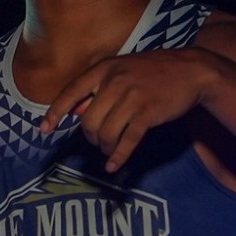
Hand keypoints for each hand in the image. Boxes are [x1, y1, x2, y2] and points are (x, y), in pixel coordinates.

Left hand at [39, 48, 223, 171]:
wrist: (191, 70)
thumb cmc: (152, 73)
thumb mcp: (121, 70)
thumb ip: (97, 89)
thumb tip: (73, 113)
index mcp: (103, 69)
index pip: (70, 93)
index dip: (55, 113)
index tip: (44, 130)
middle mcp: (114, 82)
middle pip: (88, 122)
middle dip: (91, 138)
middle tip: (99, 142)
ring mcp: (131, 97)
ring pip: (106, 134)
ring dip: (106, 148)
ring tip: (110, 150)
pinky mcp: (148, 113)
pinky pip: (127, 141)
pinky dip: (119, 156)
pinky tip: (114, 166)